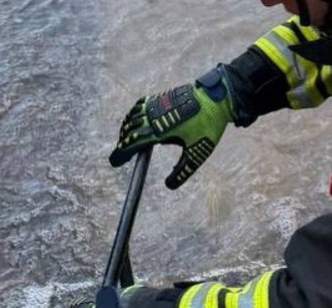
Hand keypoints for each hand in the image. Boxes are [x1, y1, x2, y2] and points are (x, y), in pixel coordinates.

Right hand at [109, 66, 238, 189]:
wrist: (216, 98)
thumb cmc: (207, 126)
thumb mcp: (197, 154)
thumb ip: (182, 171)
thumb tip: (169, 186)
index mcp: (160, 131)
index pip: (133, 143)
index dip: (121, 153)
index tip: (115, 162)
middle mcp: (153, 116)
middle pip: (129, 131)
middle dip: (123, 144)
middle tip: (120, 157)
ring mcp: (155, 104)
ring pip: (132, 117)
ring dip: (126, 129)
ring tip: (124, 141)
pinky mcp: (160, 97)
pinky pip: (139, 106)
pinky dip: (132, 115)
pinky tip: (134, 120)